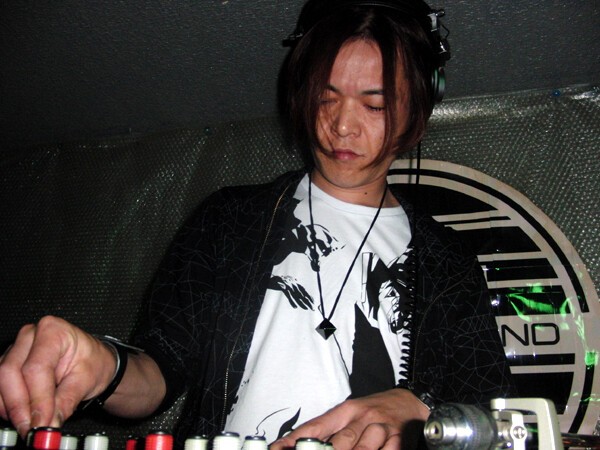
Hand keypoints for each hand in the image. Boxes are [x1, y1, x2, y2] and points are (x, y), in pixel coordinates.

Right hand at [0, 316, 116, 436]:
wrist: (93, 361)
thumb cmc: (92, 362)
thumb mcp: (86, 380)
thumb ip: (66, 402)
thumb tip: (49, 424)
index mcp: (53, 331)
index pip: (36, 368)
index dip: (37, 399)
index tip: (42, 423)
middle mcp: (30, 336)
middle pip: (11, 373)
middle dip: (20, 407)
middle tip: (34, 429)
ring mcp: (15, 349)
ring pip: (0, 382)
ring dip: (11, 408)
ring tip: (31, 424)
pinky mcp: (7, 364)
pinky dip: (7, 406)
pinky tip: (22, 416)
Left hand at [270, 389, 429, 449]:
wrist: (410, 402)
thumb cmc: (375, 410)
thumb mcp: (350, 414)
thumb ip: (329, 429)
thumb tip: (298, 443)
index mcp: (346, 410)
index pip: (317, 426)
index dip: (297, 440)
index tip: (278, 449)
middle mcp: (363, 417)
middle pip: (340, 441)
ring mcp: (381, 430)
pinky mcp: (399, 441)